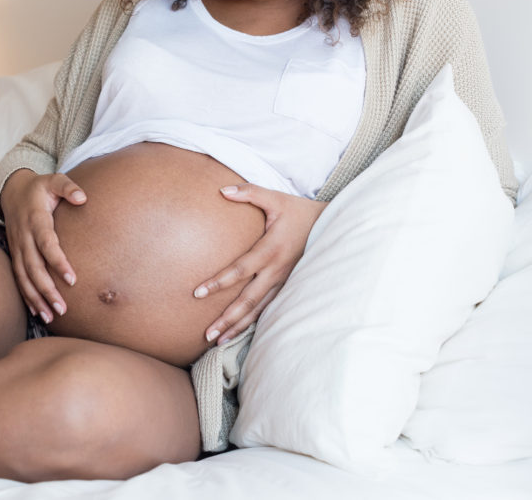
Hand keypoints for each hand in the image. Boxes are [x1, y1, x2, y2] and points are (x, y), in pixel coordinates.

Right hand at [0, 169, 86, 323]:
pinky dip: (26, 296)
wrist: (12, 191)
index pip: (46, 244)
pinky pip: (19, 278)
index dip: (58, 262)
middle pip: (34, 267)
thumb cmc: (39, 188)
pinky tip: (37, 312)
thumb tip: (82, 198)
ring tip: (50, 317)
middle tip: (63, 309)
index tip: (72, 280)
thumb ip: (68, 187)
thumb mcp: (54, 180)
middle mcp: (24, 237)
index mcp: (35, 220)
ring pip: (24, 277)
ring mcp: (17, 247)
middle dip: (47, 290)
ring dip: (36, 298)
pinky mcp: (15, 254)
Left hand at [194, 183, 328, 344]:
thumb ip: (249, 193)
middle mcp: (276, 271)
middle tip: (206, 334)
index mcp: (270, 250)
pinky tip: (238, 334)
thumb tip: (222, 190)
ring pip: (258, 310)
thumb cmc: (300, 211)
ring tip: (217, 342)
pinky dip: (253, 323)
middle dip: (226, 319)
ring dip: (238, 327)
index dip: (218, 282)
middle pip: (247, 300)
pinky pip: (269, 309)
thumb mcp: (276, 198)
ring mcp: (284, 282)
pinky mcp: (289, 287)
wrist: (333, 226)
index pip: (239, 270)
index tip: (197, 293)